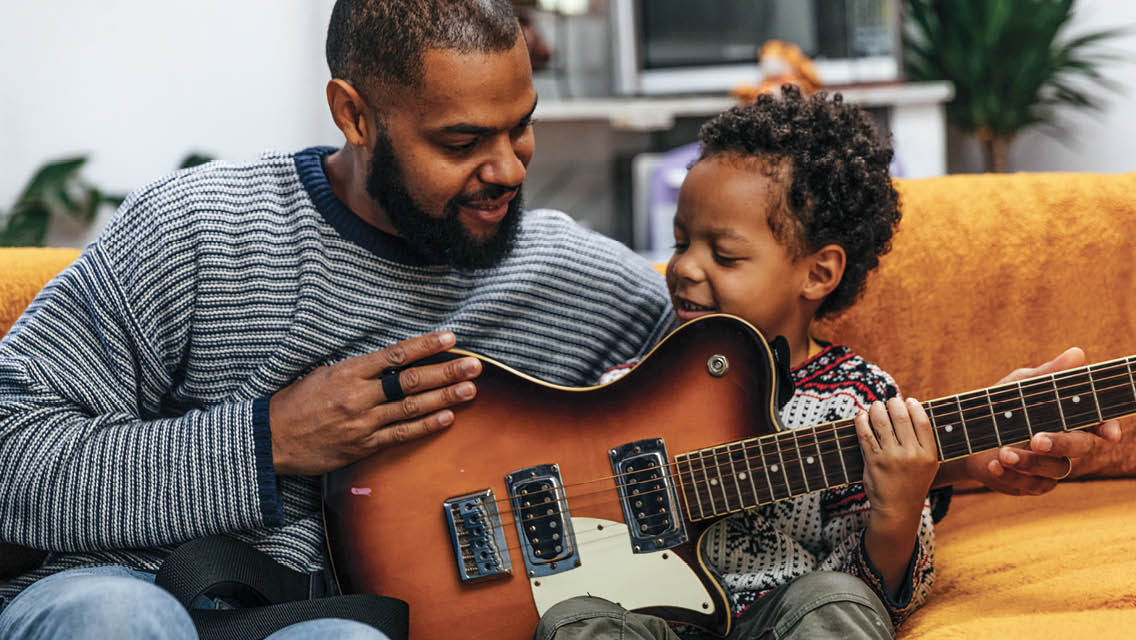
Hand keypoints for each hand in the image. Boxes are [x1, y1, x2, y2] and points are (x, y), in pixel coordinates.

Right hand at [268, 331, 481, 474]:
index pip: (396, 355)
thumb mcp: (322, 373)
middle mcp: (359, 396)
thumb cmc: (295, 403)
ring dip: (444, 398)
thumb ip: (357, 369)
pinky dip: (426, 425)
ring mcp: (363, 422)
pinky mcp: (364, 446)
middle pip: (411, 381)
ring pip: (411, 407)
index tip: (451, 339)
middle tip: (473, 366)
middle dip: (446, 372)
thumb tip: (388, 361)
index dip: (426, 346)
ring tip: (470, 390)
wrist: (272, 440)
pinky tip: (447, 418)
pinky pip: (401, 434)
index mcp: (348, 372)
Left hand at [856, 397, 938, 595]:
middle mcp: (912, 455)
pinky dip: (862, 421)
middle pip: (901, 417)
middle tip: (889, 401)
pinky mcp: (873, 461)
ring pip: (881, 422)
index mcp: (929, 455)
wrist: (897, 511)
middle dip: (893, 404)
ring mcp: (891, 458)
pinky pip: (865, 434)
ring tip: (875, 406)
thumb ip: (923, 443)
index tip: (908, 400)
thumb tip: (912, 412)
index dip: (914, 407)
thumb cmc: (912, 484)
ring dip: (876, 408)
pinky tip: (861, 415)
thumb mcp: (928, 466)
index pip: (922, 421)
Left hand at [963, 347, 1122, 494]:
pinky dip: (1012, 476)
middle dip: (1060, 443)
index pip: (1096, 421)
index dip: (1107, 426)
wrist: (966, 436)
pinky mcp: (1031, 483)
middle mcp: (1065, 443)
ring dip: (1028, 461)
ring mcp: (1050, 466)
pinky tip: (994, 465)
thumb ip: (1047, 374)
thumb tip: (1077, 354)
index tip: (1109, 434)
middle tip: (1036, 439)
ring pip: (1055, 469)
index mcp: (1067, 418)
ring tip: (1003, 453)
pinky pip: (1031, 485)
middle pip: (1079, 447)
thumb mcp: (1018, 387)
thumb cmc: (1000, 406)